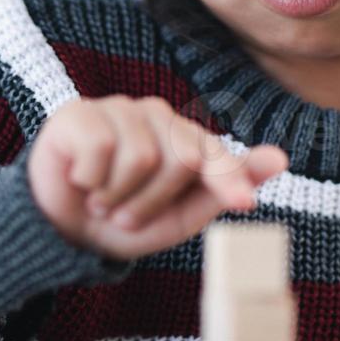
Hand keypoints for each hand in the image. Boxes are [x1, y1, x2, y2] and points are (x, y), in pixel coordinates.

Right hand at [28, 94, 288, 260]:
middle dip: (152, 202)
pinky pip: (101, 151)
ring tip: (102, 200)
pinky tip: (80, 181)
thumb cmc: (123, 221)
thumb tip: (280, 157)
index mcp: (185, 139)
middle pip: (181, 158)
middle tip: (126, 214)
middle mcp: (156, 116)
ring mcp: (118, 109)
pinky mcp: (80, 113)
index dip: (229, 179)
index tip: (244, 204)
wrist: (59, 232)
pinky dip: (90, 181)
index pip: (214, 154)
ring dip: (117, 197)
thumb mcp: (177, 218)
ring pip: (141, 156)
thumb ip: (223, 188)